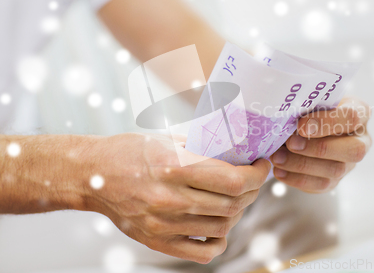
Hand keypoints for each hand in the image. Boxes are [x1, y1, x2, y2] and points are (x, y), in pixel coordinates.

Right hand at [85, 133, 269, 263]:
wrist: (92, 176)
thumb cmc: (129, 151)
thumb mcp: (167, 140)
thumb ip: (203, 148)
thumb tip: (239, 152)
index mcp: (175, 167)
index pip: (235, 181)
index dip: (257, 174)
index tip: (261, 165)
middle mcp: (171, 199)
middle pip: (234, 204)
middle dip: (253, 190)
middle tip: (253, 179)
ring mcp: (164, 224)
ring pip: (223, 226)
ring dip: (239, 211)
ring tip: (236, 197)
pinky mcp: (158, 241)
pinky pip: (204, 251)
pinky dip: (220, 239)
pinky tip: (219, 223)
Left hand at [270, 97, 371, 192]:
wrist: (308, 125)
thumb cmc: (312, 108)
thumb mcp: (313, 101)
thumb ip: (307, 108)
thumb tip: (288, 120)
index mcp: (360, 113)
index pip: (352, 117)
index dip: (326, 122)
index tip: (301, 125)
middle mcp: (362, 140)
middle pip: (353, 150)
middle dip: (319, 148)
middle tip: (290, 143)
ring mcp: (350, 163)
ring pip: (335, 170)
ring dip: (302, 165)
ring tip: (278, 157)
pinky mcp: (335, 180)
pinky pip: (321, 185)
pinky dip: (297, 179)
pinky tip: (280, 170)